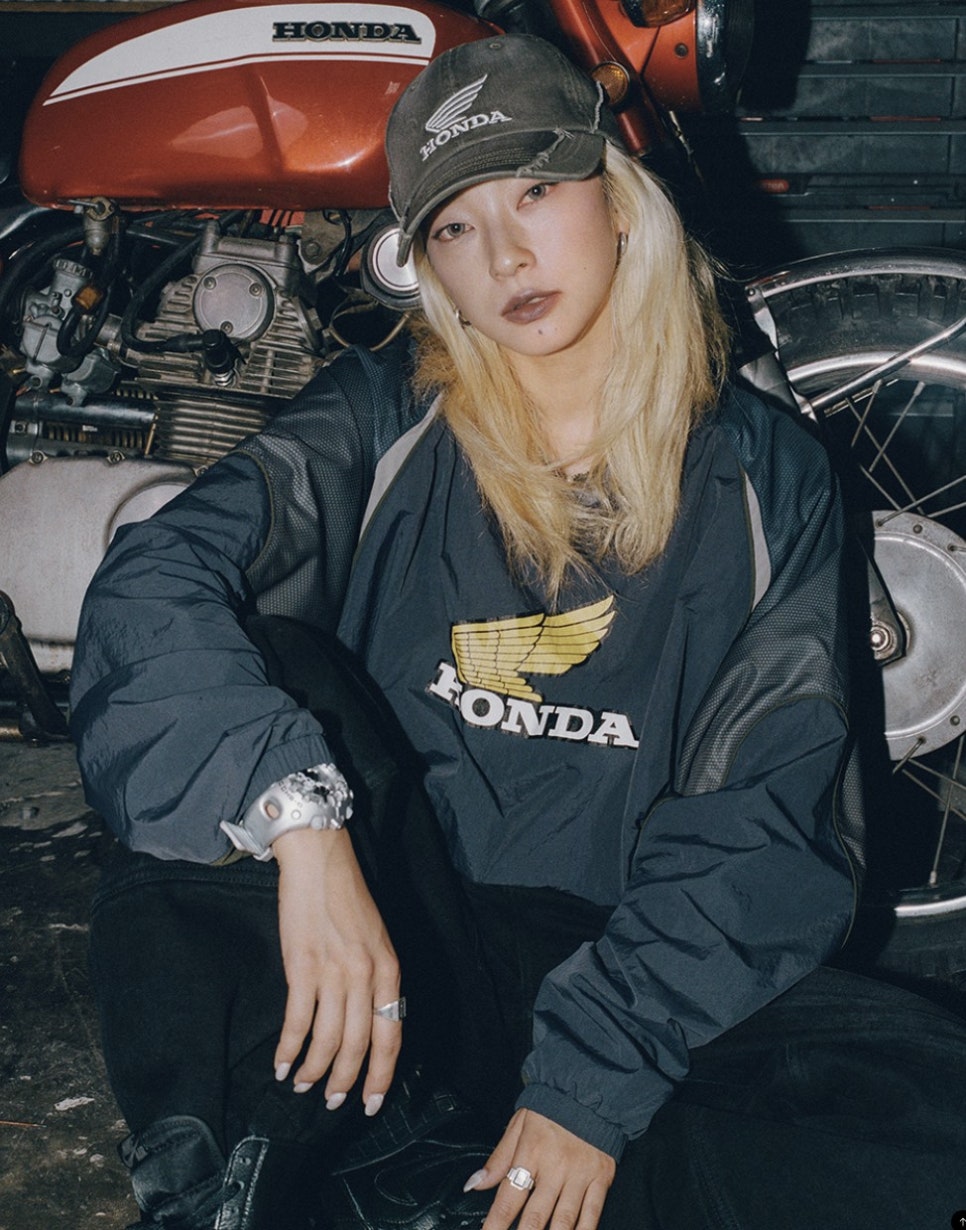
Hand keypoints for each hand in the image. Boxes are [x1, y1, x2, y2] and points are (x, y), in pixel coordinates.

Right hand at [272, 827, 400, 1112]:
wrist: (320, 861)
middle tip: (334, 1102)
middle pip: (358, 1045)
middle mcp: (366, 975)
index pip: (391, 1035)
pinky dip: (288, 1049)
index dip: (381, 1075)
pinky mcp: (302, 967)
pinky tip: (280, 1063)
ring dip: (314, 1070)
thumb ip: (375, 978)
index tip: (371, 1101)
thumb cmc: (347, 897)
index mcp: (389, 969)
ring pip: (327, 1040)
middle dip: (345, 1081)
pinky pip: (297, 1021)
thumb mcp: (376, 938)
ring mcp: (333, 973)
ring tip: (301, 1085)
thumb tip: (366, 1021)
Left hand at [466, 1109, 615, 1229]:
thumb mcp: (518, 1126)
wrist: (589, 1091)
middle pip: (535, 1216)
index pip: (509, 1197)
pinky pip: (592, 1214)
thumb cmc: (551, 1110)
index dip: (495, 1224)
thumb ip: (498, 1159)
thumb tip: (475, 1184)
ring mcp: (580, 1174)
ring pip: (564, 1220)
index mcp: (531, 1152)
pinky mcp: (600, 1178)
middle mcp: (555, 1166)